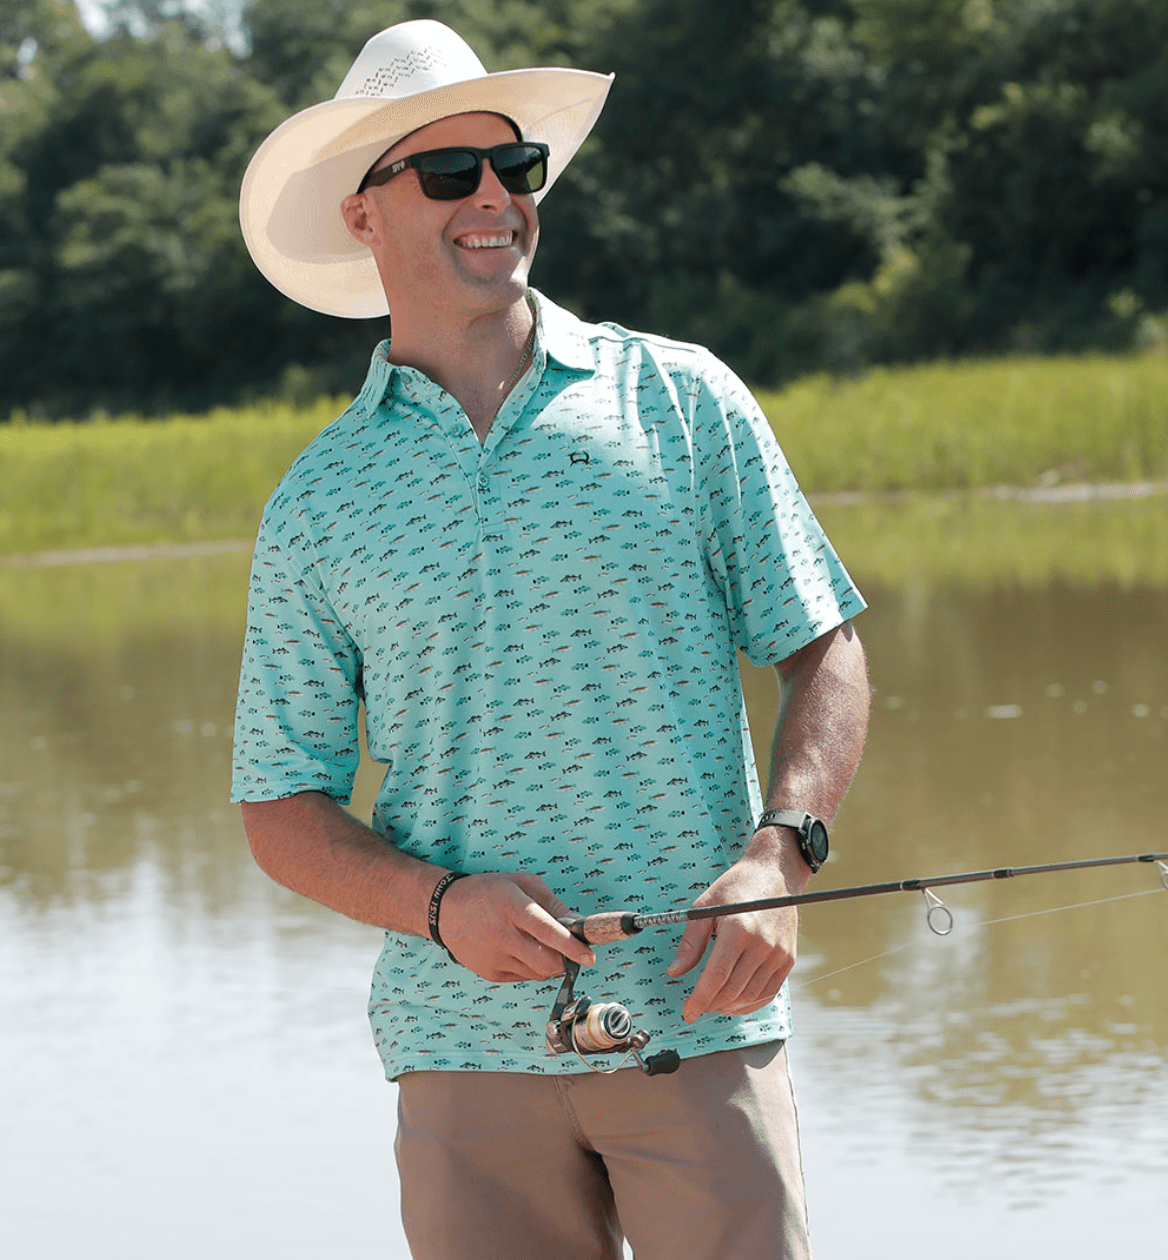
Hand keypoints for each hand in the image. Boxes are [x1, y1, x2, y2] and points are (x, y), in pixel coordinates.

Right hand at [436, 871, 595, 982]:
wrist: (445, 910)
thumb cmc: (487, 891)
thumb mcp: (521, 883)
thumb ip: (551, 903)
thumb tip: (576, 923)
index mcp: (511, 907)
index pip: (545, 930)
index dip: (570, 945)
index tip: (589, 956)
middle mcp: (501, 935)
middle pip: (546, 962)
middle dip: (564, 960)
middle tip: (568, 950)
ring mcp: (494, 957)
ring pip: (538, 973)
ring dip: (549, 963)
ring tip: (538, 944)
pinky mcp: (489, 973)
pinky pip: (523, 977)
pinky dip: (532, 968)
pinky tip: (521, 950)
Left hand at [666, 853, 801, 1022]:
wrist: (774, 873)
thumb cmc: (736, 887)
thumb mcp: (705, 908)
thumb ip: (691, 943)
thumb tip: (675, 972)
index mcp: (739, 929)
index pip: (717, 976)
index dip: (700, 999)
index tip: (688, 1011)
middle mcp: (762, 944)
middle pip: (733, 990)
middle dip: (711, 1005)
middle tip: (697, 1006)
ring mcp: (778, 953)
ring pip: (751, 996)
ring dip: (729, 1007)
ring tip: (713, 1004)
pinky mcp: (788, 959)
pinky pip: (769, 992)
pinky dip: (750, 1003)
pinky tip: (735, 1002)